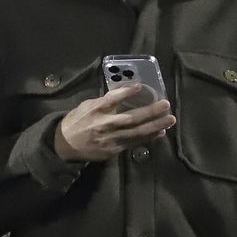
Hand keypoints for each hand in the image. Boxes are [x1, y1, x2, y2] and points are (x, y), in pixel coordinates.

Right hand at [53, 85, 175, 162]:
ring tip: (170, 119)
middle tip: (166, 105)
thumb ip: (104, 102)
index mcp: (94, 111)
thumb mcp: (85, 106)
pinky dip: (149, 137)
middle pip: (131, 118)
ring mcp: (111, 139)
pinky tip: (160, 132)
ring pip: (137, 132)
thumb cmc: (76, 122)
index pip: (111, 100)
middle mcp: (104, 125)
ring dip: (155, 125)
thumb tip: (123, 95)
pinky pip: (135, 142)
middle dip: (150, 112)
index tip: (140, 87)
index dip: (126, 93)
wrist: (66, 145)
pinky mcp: (115, 150)